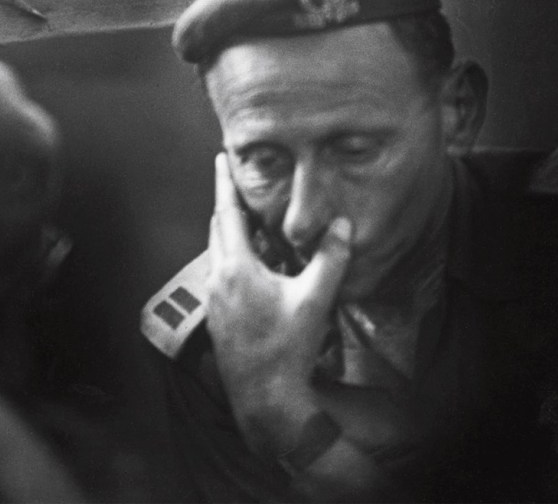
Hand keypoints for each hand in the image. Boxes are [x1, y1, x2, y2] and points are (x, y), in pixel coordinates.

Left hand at [207, 152, 351, 428]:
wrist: (265, 399)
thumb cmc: (288, 349)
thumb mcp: (315, 300)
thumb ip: (330, 259)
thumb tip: (343, 225)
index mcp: (236, 268)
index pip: (226, 212)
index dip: (223, 182)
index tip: (220, 157)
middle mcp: (218, 279)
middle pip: (219, 228)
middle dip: (228, 203)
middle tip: (237, 181)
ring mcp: (214, 299)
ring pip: (218, 251)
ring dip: (230, 231)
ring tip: (249, 218)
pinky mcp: (218, 316)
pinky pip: (221, 272)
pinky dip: (233, 255)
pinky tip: (253, 262)